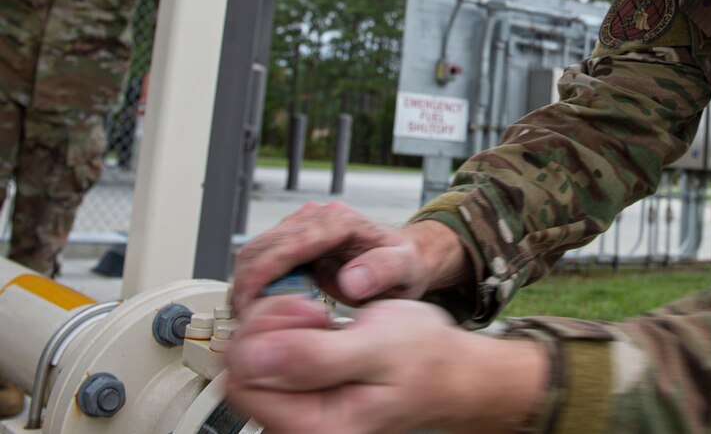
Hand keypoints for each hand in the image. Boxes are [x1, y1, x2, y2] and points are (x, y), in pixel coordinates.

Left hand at [224, 296, 547, 433]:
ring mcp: (296, 408)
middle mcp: (299, 425)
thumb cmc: (423, 359)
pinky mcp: (297, 390)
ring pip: (250, 357)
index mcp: (315, 427)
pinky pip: (266, 354)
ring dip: (277, 323)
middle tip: (314, 311)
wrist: (445, 368)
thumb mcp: (377, 347)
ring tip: (319, 317)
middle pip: (241, 368)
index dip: (268, 334)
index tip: (308, 314)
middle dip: (270, 324)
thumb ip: (315, 357)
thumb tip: (252, 358)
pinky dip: (285, 327)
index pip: (244, 378)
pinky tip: (317, 323)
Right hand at [230, 202, 463, 315]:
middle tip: (244, 322)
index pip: (287, 245)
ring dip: (245, 285)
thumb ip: (383, 271)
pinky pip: (262, 260)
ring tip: (249, 319)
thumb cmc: (405, 265)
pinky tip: (260, 309)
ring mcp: (303, 227)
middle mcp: (316, 218)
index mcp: (339, 221)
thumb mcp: (405, 271)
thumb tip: (352, 279)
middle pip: (261, 247)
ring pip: (254, 252)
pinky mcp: (295, 240)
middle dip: (245, 284)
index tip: (249, 307)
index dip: (261, 277)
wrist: (403, 260)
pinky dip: (254, 284)